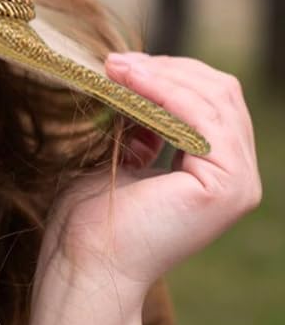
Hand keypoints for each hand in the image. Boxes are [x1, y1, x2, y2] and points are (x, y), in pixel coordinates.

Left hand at [38, 53, 261, 302]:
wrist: (85, 264)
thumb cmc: (93, 221)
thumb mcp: (122, 158)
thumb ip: (142, 129)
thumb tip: (141, 92)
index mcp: (218, 172)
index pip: (212, 101)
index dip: (169, 74)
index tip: (120, 64)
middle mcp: (238, 178)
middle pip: (220, 93)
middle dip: (166, 69)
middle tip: (115, 61)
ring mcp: (238, 184)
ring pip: (215, 99)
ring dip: (161, 75)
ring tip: (115, 68)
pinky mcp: (226, 187)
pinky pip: (204, 119)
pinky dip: (167, 92)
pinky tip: (131, 82)